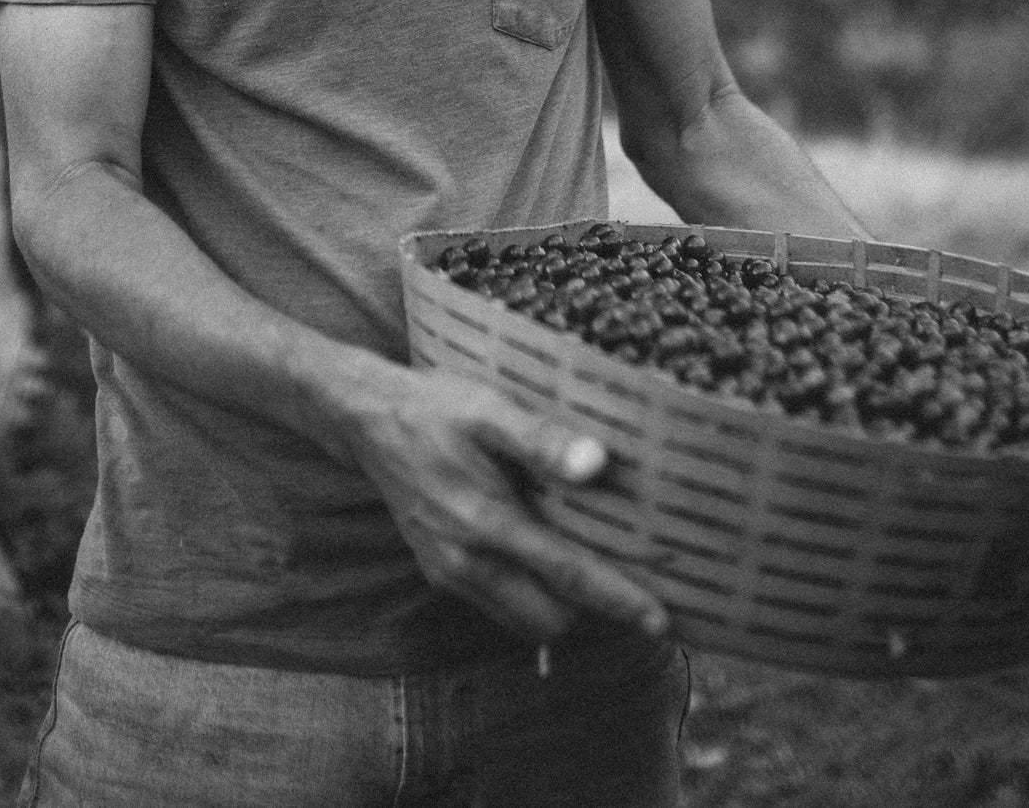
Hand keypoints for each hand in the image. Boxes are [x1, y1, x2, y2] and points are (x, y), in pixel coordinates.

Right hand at [342, 362, 671, 644]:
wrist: (367, 418)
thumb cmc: (435, 408)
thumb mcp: (487, 409)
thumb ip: (540, 440)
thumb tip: (597, 464)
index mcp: (487, 524)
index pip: (568, 577)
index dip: (618, 601)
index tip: (660, 621)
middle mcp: (467, 563)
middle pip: (551, 617)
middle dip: (594, 611)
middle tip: (634, 585)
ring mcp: (450, 572)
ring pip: (523, 619)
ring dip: (561, 608)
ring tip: (596, 574)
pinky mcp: (439, 570)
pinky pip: (497, 604)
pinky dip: (529, 596)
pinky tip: (545, 558)